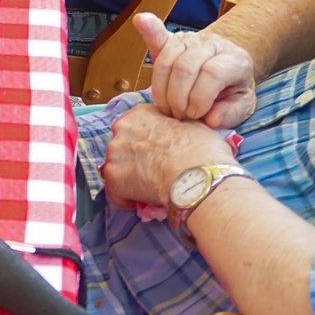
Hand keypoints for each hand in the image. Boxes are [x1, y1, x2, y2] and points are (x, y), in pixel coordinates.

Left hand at [100, 102, 236, 208]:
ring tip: (150, 187)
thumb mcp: (194, 125)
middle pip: (124, 146)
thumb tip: (180, 132)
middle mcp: (122, 129)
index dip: (147, 141)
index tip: (157, 152)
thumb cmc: (201, 151)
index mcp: (140, 114)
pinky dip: (127, 198)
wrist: (196, 176)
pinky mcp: (113, 178)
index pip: (136, 125)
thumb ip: (177, 125)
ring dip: (130, 177)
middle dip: (135, 158)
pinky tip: (144, 200)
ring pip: (118, 167)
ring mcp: (114, 154)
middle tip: (154, 171)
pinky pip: (116, 191)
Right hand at [138, 12, 257, 127]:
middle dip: (178, 97)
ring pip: (167, 60)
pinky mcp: (171, 39)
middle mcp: (212, 44)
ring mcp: (190, 40)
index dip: (200, 97)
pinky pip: (157, 34)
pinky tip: (140, 20)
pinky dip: (148, 29)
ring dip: (161, 90)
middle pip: (186, 67)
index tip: (196, 115)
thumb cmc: (233, 90)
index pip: (212, 73)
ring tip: (168, 107)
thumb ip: (230, 113)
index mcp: (234, 60)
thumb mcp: (242, 106)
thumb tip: (209, 118)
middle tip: (179, 115)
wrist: (229, 67)